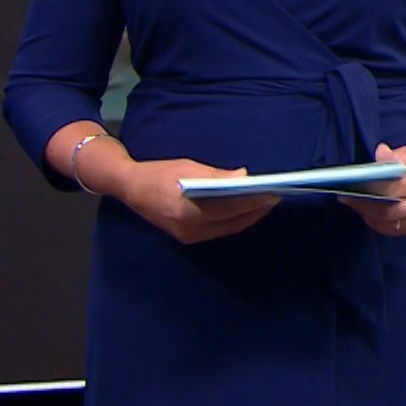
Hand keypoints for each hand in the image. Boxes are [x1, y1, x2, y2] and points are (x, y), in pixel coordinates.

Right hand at [109, 157, 276, 244]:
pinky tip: (245, 211)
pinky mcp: (187, 238)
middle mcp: (189, 229)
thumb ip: (217, 175)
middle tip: (275, 197)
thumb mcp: (188, 167)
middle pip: (232, 221)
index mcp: (188, 210)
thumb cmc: (159, 173)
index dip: (254, 201)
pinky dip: (234, 221)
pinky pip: (218, 231)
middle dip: (255, 210)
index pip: (230, 208)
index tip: (273, 192)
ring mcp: (188, 236)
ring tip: (264, 203)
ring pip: (228, 229)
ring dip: (247, 217)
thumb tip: (243, 175)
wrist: (129, 188)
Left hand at [341, 142, 405, 236]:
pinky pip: (391, 229)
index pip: (391, 192)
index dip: (369, 192)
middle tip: (346, 198)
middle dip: (364, 206)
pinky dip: (376, 222)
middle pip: (387, 212)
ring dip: (368, 215)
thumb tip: (379, 154)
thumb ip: (392, 157)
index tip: (350, 189)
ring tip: (354, 203)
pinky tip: (366, 211)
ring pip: (387, 224)